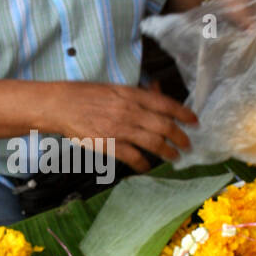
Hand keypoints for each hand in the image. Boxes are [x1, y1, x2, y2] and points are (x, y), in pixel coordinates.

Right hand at [42, 80, 197, 173]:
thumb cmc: (86, 95)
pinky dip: (143, 163)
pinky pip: (133, 157)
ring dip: (168, 152)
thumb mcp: (115, 88)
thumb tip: (157, 91)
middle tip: (188, 145)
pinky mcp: (109, 144)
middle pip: (165, 126)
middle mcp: (130, 111)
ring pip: (153, 143)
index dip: (184, 113)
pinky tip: (147, 166)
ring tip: (175, 157)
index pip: (166, 104)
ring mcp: (120, 129)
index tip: (195, 121)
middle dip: (180, 137)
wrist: (61, 105)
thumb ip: (137, 93)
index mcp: (132, 95)